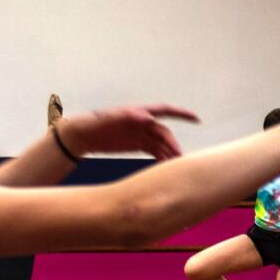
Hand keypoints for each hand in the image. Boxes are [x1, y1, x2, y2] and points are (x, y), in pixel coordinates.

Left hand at [67, 103, 198, 159]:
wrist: (83, 134)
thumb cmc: (95, 122)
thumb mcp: (109, 117)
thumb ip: (127, 115)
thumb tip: (147, 116)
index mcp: (140, 112)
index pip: (165, 111)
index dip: (182, 114)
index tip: (196, 119)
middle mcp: (144, 123)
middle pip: (164, 133)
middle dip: (173, 144)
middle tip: (178, 157)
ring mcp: (142, 135)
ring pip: (161, 144)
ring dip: (169, 153)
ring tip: (175, 166)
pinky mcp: (139, 145)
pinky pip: (155, 151)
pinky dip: (161, 158)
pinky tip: (165, 168)